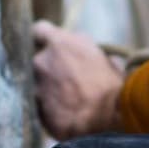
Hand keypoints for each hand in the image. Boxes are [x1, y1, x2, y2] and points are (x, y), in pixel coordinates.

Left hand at [31, 20, 124, 139]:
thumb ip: (89, 53)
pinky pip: (39, 106)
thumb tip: (93, 58)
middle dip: (49, 68)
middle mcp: (42, 61)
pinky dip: (49, 109)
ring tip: (68, 101)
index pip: (39, 30)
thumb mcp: (105, 60)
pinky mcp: (36, 109)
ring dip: (48, 90)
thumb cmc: (112, 86)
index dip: (44, 39)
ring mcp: (36, 86)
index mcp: (59, 43)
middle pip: (37, 60)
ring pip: (37, 84)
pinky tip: (65, 115)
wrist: (107, 118)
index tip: (51, 47)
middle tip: (67, 79)